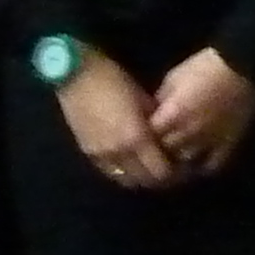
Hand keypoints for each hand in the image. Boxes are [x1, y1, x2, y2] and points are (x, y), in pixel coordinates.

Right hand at [58, 51, 176, 189]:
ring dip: (139, 177)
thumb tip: (162, 134)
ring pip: (126, 180)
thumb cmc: (113, 78)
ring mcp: (101, 155)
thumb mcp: (141, 97)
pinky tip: (127, 162)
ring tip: (145, 167)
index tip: (180, 165)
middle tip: (165, 168)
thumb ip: (154, 120)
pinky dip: (121, 172)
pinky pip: (109, 172)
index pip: (161, 171)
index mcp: (136, 138)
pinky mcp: (88, 153)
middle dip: (158, 177)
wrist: (74, 74)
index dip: (173, 172)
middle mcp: (120, 153)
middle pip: (145, 180)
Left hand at [149, 49, 254, 180]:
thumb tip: (152, 114)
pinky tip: (196, 163)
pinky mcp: (228, 145)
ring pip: (186, 161)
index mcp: (173, 114)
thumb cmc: (204, 67)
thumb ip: (160, 99)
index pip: (148, 135)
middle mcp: (189, 133)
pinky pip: (212, 165)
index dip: (142, 135)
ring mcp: (210, 141)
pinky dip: (201, 166)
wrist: (242, 67)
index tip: (139, 133)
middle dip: (157, 148)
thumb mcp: (174, 78)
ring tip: (172, 155)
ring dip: (177, 158)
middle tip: (154, 146)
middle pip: (165, 151)